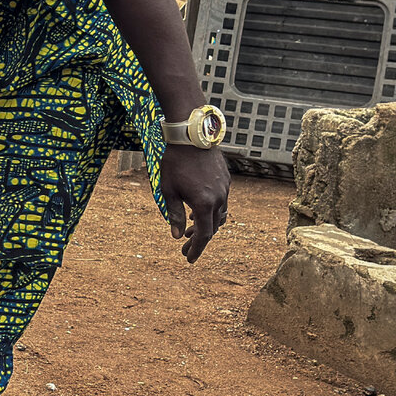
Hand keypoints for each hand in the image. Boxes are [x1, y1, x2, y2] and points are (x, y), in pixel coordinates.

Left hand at [159, 144, 228, 262]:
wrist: (192, 136)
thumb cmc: (175, 162)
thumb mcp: (169, 190)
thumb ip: (174, 214)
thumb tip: (176, 236)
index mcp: (204, 204)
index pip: (204, 235)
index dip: (196, 249)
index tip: (188, 259)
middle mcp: (219, 199)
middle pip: (213, 227)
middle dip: (199, 240)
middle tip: (185, 247)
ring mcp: (225, 189)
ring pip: (220, 215)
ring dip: (207, 224)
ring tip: (191, 229)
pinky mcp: (226, 180)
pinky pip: (222, 202)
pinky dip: (211, 210)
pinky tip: (198, 208)